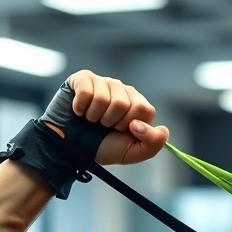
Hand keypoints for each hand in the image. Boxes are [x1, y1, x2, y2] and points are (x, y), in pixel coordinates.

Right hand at [48, 70, 168, 165]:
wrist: (69, 148)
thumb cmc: (101, 147)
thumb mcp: (132, 152)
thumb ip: (154, 143)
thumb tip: (162, 129)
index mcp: (136, 104)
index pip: (144, 109)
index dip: (131, 126)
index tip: (121, 131)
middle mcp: (122, 90)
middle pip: (124, 104)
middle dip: (112, 122)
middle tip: (103, 126)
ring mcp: (102, 82)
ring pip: (105, 100)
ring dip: (95, 117)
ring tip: (90, 120)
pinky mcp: (82, 79)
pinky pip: (87, 91)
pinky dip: (81, 108)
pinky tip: (78, 111)